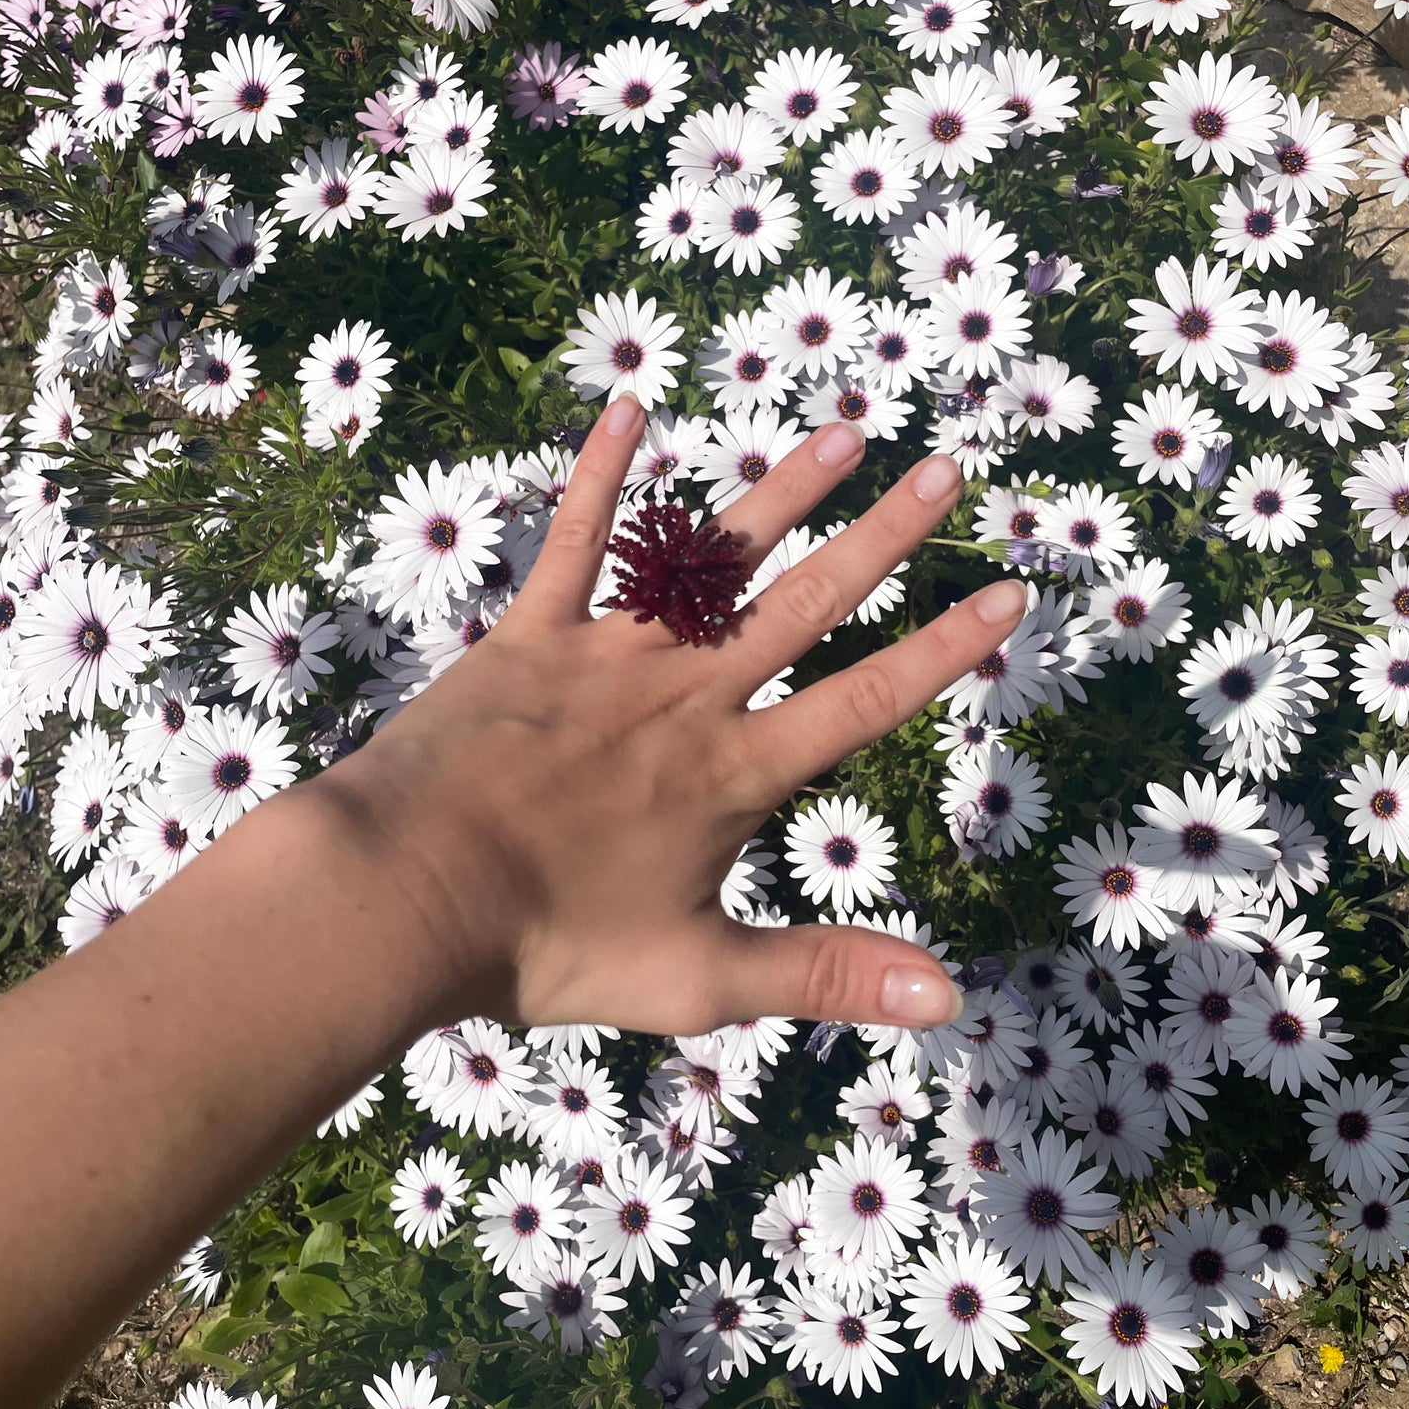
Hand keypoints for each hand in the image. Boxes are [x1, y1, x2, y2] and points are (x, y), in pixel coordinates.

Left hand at [325, 394, 1025, 1039]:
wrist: (403, 894)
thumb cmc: (545, 945)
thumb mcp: (697, 979)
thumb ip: (823, 974)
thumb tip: (948, 999)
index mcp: (734, 773)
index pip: (864, 702)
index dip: (941, 651)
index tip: (1006, 593)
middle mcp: (687, 695)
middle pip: (804, 605)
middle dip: (882, 538)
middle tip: (945, 471)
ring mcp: (608, 655)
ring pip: (712, 560)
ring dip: (780, 493)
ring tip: (841, 432)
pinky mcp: (528, 636)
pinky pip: (573, 542)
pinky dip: (600, 476)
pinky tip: (629, 409)